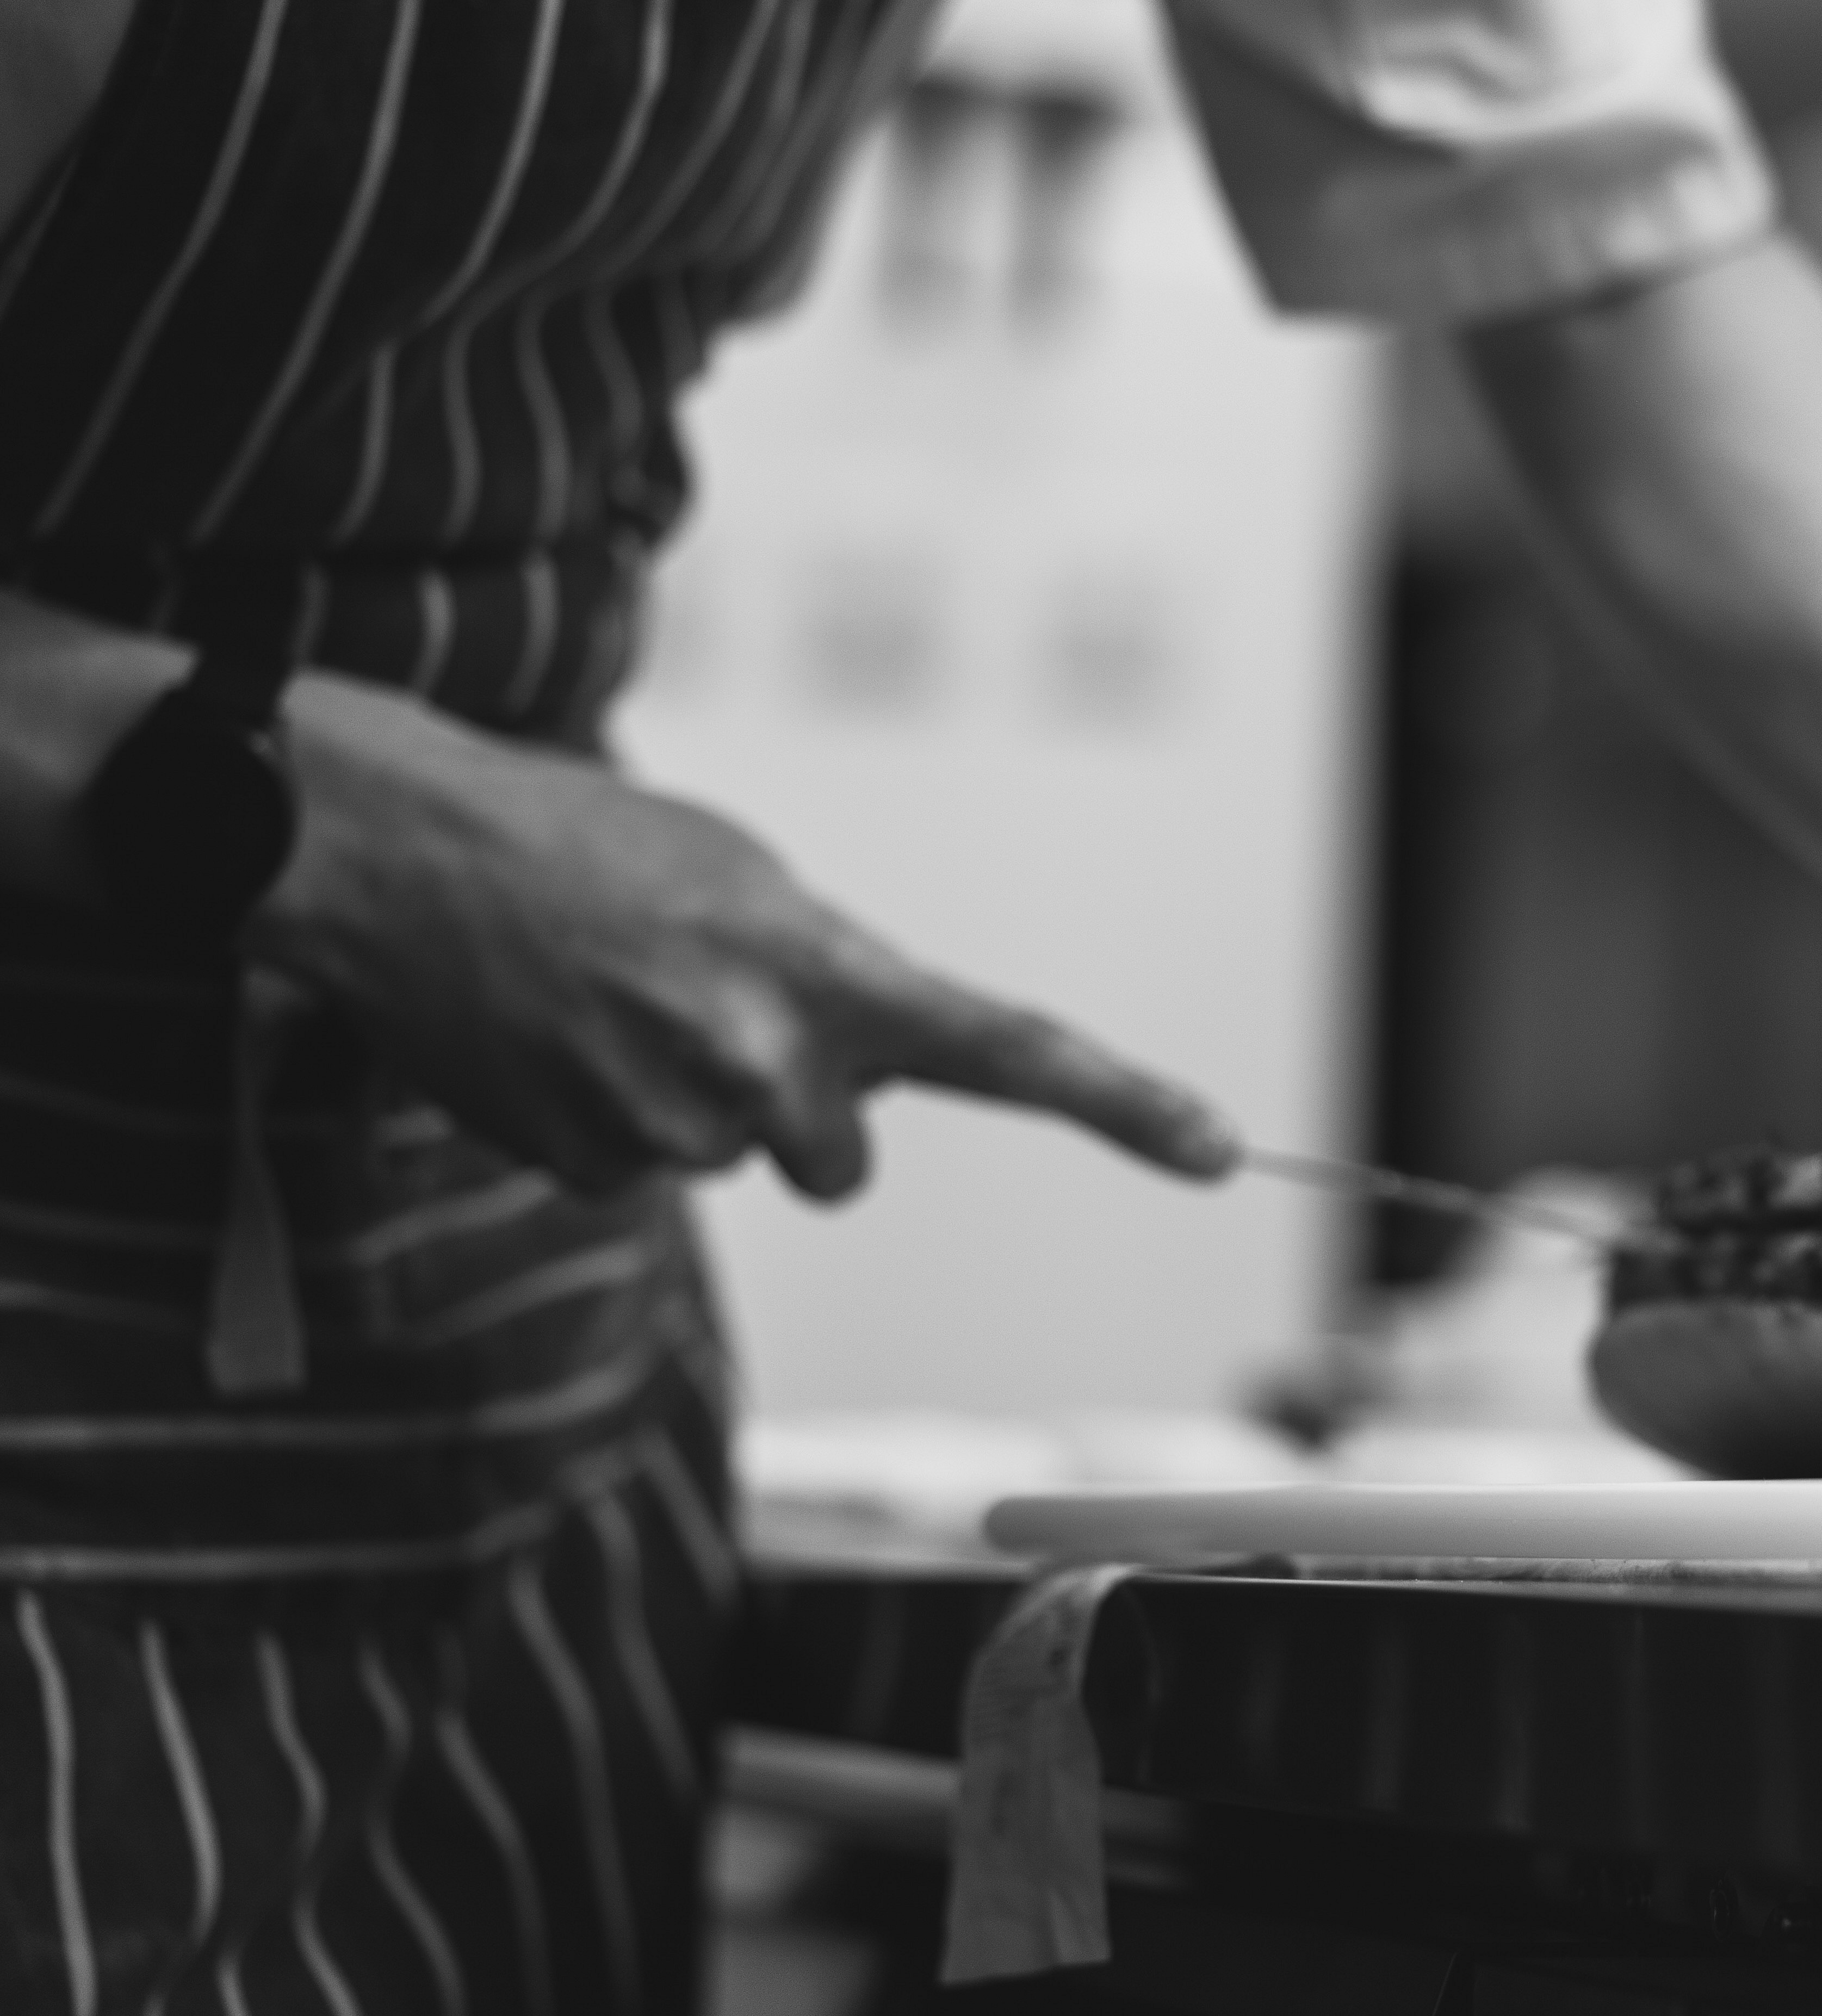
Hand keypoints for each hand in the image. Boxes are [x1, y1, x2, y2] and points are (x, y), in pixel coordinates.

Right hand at [250, 678, 1238, 1201]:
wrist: (406, 855)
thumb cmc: (586, 845)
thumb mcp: (746, 883)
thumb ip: (830, 987)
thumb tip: (853, 1080)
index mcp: (827, 975)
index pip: (1012, 1052)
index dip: (1126, 1107)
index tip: (1221, 1150)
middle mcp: (768, 1068)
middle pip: (837, 1153)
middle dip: (795, 1103)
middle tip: (702, 1006)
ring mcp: (675, 1129)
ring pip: (729, 1155)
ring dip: (688, 1097)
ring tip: (610, 1002)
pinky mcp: (588, 1170)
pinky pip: (638, 1168)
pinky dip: (606, 1116)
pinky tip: (557, 1039)